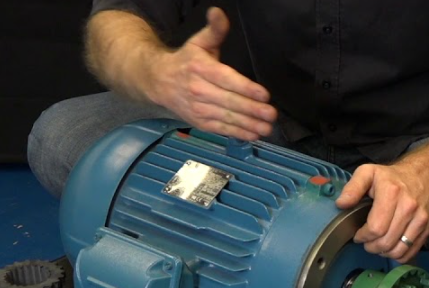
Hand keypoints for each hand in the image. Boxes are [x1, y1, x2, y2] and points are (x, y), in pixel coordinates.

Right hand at [148, 7, 276, 140]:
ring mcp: (198, 108)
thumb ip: (214, 30)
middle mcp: (198, 89)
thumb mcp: (199, 42)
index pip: (226, 79)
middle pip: (229, 101)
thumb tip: (218, 12)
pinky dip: (237, 133)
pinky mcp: (199, 122)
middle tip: (271, 114)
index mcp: (200, 68)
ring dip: (248, 124)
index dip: (245, 88)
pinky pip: (220, 129)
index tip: (264, 94)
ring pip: (226, 118)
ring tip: (267, 127)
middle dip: (252, 109)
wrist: (156, 80)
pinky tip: (253, 134)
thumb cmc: (185, 61)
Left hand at [336, 163, 428, 262]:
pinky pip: (410, 253)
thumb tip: (341, 204)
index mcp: (392, 193)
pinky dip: (398, 256)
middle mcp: (409, 207)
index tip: (358, 234)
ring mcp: (420, 220)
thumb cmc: (391, 177)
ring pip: (398, 251)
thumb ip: (352, 187)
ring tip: (378, 245)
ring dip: (384, 253)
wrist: (423, 176)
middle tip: (367, 242)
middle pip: (386, 242)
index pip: (375, 228)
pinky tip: (391, 247)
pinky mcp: (427, 229)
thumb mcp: (368, 172)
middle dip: (371, 246)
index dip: (363, 236)